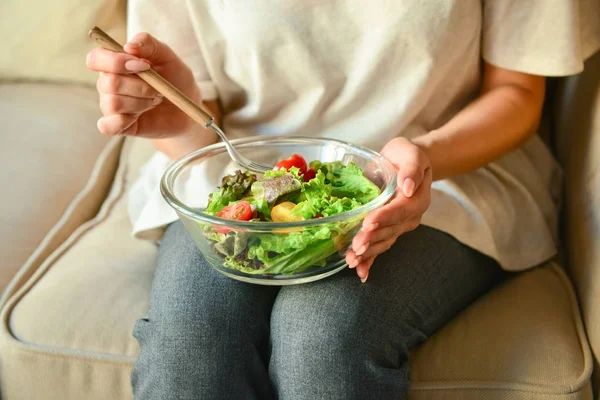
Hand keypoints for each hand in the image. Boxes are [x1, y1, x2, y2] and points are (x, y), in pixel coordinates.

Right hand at [86, 32, 198, 137]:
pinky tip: (137, 118)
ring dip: (141, 103)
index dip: (116, 62)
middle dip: (140, 86)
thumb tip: (129, 46)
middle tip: (158, 89)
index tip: (144, 65)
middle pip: (109, 83)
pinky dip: (122, 122)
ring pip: (114, 103)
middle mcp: (108, 84)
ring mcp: (111, 106)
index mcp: (114, 64)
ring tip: (154, 101)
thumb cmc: (175, 79)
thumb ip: (149, 44)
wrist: (186, 108)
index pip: (95, 59)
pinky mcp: (119, 126)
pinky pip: (106, 126)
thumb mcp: (167, 57)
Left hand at [346, 137, 431, 281]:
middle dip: (372, 239)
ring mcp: (399, 226)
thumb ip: (411, 168)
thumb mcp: (412, 153)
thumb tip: (408, 186)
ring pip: (383, 241)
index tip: (369, 223)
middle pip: (390, 230)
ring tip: (352, 260)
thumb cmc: (406, 155)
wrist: (404, 163)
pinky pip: (380, 247)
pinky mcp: (387, 229)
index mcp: (417, 199)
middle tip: (356, 246)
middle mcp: (409, 216)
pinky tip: (360, 272)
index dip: (384, 217)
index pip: (400, 210)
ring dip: (368, 253)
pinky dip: (370, 261)